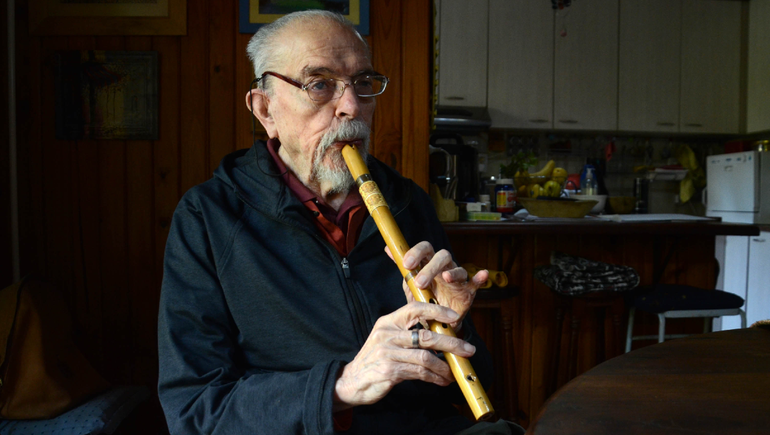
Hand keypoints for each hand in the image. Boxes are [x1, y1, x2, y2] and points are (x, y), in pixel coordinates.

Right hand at [333, 302, 475, 410]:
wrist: (352, 381)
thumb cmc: (374, 359)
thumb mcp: (387, 339)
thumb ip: (408, 333)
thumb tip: (440, 334)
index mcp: (388, 322)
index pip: (415, 309)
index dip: (437, 311)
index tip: (455, 317)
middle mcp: (387, 334)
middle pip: (426, 335)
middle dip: (451, 343)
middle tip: (468, 349)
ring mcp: (388, 353)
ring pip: (426, 357)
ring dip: (445, 366)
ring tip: (454, 372)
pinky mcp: (389, 370)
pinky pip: (419, 373)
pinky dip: (435, 377)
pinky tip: (442, 380)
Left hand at [387, 242, 488, 330]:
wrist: (434, 321)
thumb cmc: (423, 297)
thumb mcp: (410, 282)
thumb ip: (402, 266)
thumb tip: (388, 248)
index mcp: (429, 263)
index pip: (425, 249)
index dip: (416, 253)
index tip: (406, 264)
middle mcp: (444, 267)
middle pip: (442, 256)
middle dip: (431, 267)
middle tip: (420, 282)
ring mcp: (457, 279)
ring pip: (458, 268)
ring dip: (451, 273)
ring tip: (445, 279)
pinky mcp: (468, 291)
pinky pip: (476, 283)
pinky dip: (480, 278)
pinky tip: (482, 275)